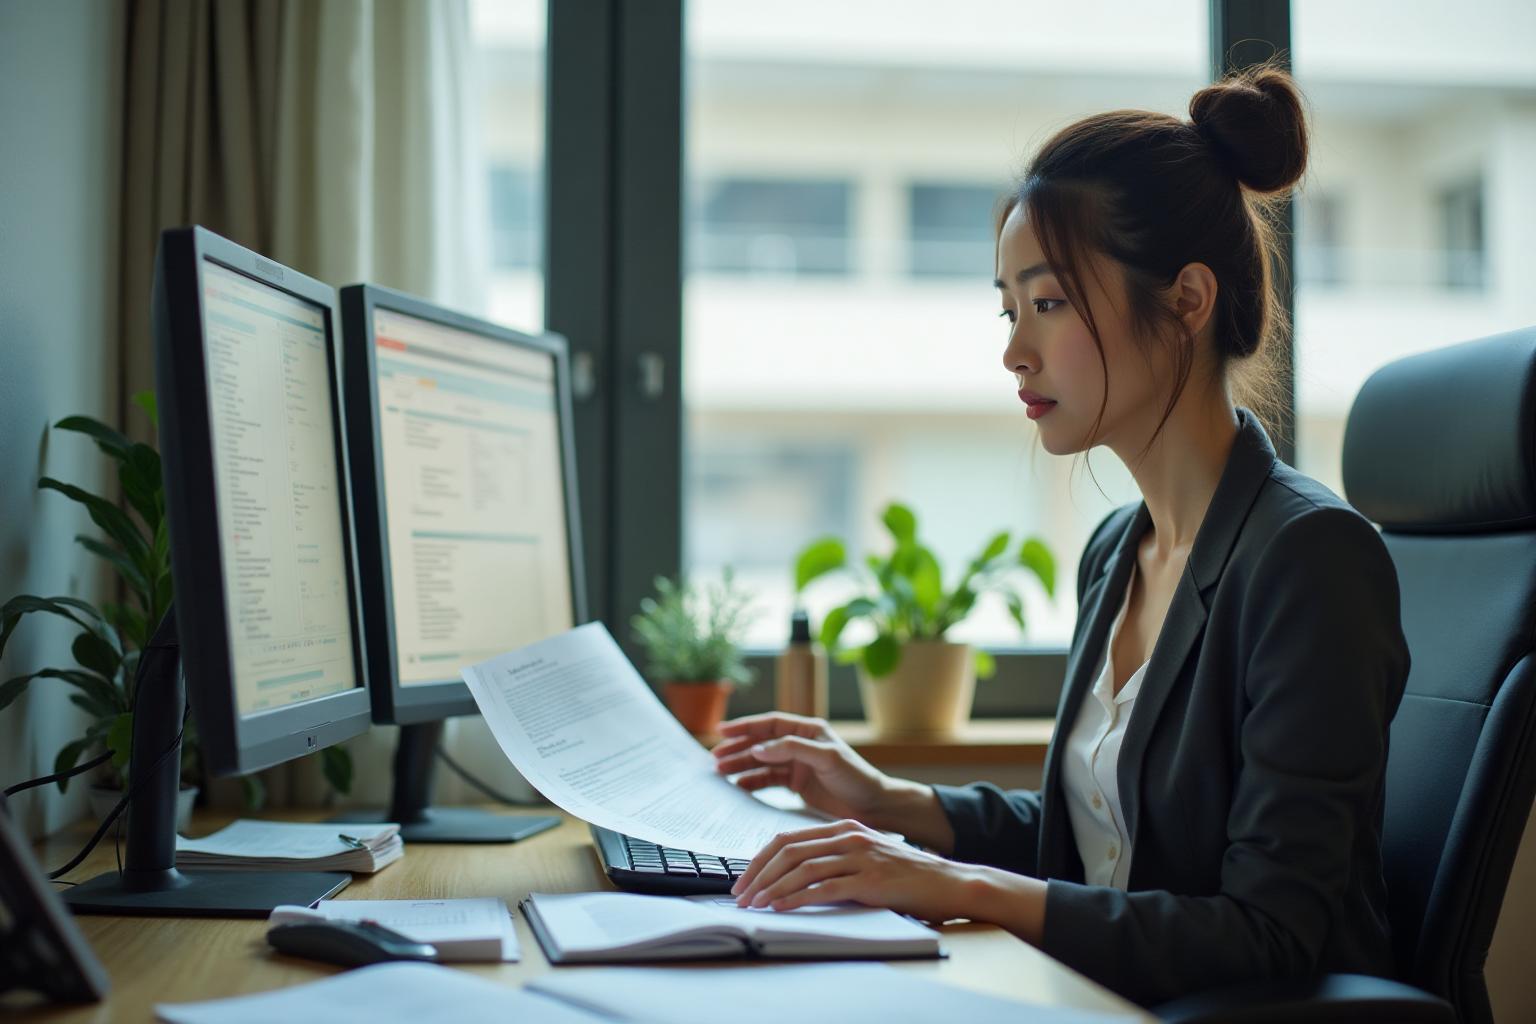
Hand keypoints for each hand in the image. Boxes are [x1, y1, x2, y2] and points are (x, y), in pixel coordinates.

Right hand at [712, 713, 891, 823]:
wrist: (874, 806)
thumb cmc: (856, 778)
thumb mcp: (827, 758)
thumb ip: (792, 749)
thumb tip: (758, 748)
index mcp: (808, 730)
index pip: (770, 724)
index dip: (746, 727)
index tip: (722, 732)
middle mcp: (801, 745)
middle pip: (761, 742)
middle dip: (737, 748)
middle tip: (715, 757)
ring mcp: (798, 765)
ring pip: (762, 762)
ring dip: (741, 765)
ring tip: (720, 772)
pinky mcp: (798, 784)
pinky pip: (769, 780)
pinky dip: (753, 782)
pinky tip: (738, 786)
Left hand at [729, 818, 980, 923]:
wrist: (948, 882)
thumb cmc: (905, 876)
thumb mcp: (865, 857)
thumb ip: (834, 860)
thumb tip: (792, 878)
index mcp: (844, 828)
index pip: (788, 838)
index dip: (760, 858)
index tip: (743, 879)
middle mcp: (849, 837)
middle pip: (788, 849)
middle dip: (758, 873)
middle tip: (740, 894)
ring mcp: (860, 857)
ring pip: (802, 868)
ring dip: (771, 887)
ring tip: (753, 904)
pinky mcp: (871, 880)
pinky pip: (824, 888)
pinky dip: (797, 898)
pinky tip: (781, 907)